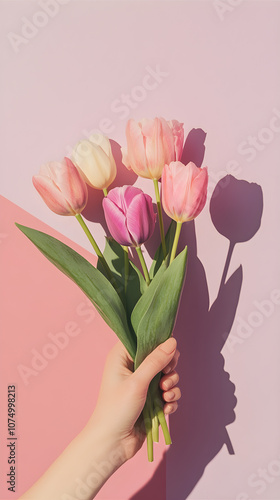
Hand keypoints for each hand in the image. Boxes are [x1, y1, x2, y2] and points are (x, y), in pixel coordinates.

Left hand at [87, 337, 180, 461]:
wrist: (113, 443)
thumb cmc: (117, 409)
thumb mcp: (137, 382)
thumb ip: (155, 361)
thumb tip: (172, 340)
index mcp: (122, 356)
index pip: (144, 339)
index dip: (159, 344)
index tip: (167, 356)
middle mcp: (132, 367)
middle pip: (160, 356)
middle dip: (169, 368)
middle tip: (165, 380)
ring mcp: (142, 383)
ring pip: (167, 375)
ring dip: (171, 385)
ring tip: (166, 396)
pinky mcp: (150, 399)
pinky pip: (168, 392)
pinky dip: (170, 399)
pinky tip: (167, 408)